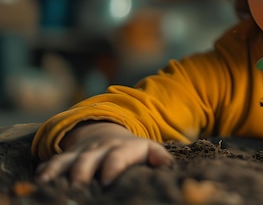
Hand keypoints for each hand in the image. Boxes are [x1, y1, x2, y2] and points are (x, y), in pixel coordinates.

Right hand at [36, 122, 172, 186]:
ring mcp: (81, 153)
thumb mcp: (148, 149)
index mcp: (121, 149)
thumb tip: (166, 164)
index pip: (117, 157)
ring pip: (66, 160)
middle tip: (77, 187)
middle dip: (81, 173)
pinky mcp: (67, 157)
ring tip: (50, 185)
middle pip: (87, 160)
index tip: (108, 181)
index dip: (112, 167)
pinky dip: (46, 171)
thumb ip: (158, 156)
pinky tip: (40, 181)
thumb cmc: (132, 149)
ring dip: (58, 172)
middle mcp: (99, 150)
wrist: (107, 131)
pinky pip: (53, 162)